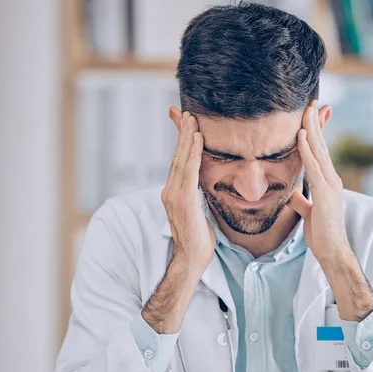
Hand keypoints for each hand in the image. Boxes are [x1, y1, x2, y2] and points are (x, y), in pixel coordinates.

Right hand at [161, 111, 215, 266]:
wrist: (192, 257)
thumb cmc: (199, 237)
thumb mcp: (199, 209)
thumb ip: (198, 193)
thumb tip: (203, 183)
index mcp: (174, 192)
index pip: (178, 161)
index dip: (181, 141)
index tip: (184, 121)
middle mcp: (170, 190)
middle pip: (177, 156)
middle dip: (182, 133)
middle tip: (186, 112)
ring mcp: (174, 195)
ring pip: (181, 160)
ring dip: (186, 137)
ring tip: (192, 118)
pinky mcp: (182, 200)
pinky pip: (188, 171)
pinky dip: (192, 153)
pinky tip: (197, 139)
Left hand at [288, 100, 351, 265]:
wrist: (332, 250)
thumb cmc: (321, 234)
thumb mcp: (308, 213)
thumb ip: (302, 201)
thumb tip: (294, 194)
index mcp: (328, 182)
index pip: (320, 152)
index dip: (315, 133)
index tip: (310, 116)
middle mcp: (332, 179)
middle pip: (321, 145)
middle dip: (315, 123)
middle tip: (310, 102)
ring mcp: (330, 184)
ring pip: (319, 150)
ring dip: (312, 128)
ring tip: (306, 109)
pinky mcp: (324, 192)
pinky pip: (314, 165)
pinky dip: (307, 149)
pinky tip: (301, 134)